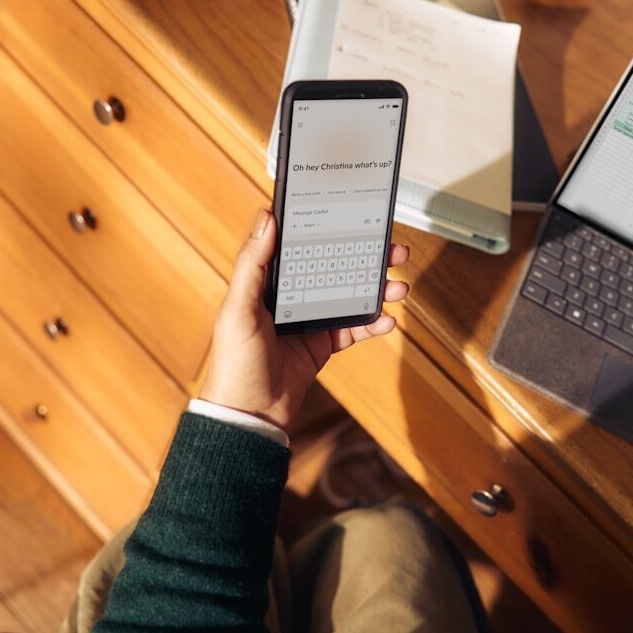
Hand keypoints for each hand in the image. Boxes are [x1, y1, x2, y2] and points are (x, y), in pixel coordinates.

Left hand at [198, 210, 409, 433]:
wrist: (250, 414)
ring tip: (398, 287)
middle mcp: (291, 296)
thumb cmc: (234, 363)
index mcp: (268, 282)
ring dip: (377, 290)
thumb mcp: (238, 309)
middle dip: (366, 258)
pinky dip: (373, 324)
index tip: (353, 218)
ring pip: (350, 296)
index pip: (303, 246)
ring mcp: (309, 320)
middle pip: (335, 267)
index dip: (329, 230)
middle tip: (392, 251)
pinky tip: (387, 321)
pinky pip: (354, 329)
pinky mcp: (323, 344)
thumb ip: (252, 264)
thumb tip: (265, 218)